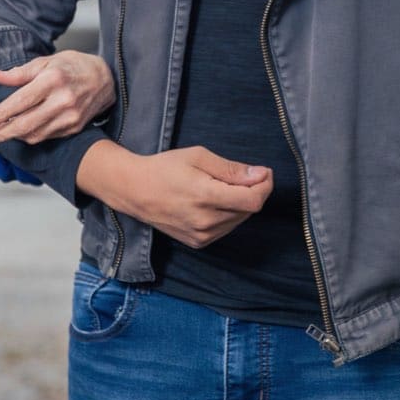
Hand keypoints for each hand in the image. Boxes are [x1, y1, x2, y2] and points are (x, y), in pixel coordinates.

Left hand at [0, 51, 115, 145]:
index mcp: (52, 80)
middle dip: (0, 134)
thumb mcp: (46, 61)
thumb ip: (19, 72)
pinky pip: (46, 136)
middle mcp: (62, 101)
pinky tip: (19, 132)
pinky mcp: (74, 127)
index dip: (0, 114)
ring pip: (34, 134)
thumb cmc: (73, 66)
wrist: (106, 79)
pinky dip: (30, 135)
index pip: (20, 102)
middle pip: (25, 124)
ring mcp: (70, 117)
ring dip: (13, 136)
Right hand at [76, 142, 272, 246]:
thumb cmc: (165, 168)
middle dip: (252, 191)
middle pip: (249, 210)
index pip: (253, 200)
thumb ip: (231, 169)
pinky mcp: (198, 242)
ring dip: (240, 203)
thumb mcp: (198, 157)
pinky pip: (226, 228)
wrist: (135, 191)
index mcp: (206, 196)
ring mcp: (202, 235)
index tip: (263, 172)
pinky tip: (212, 202)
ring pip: (239, 220)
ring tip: (220, 187)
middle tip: (240, 174)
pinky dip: (228, 214)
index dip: (265, 185)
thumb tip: (260, 175)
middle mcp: (206, 221)